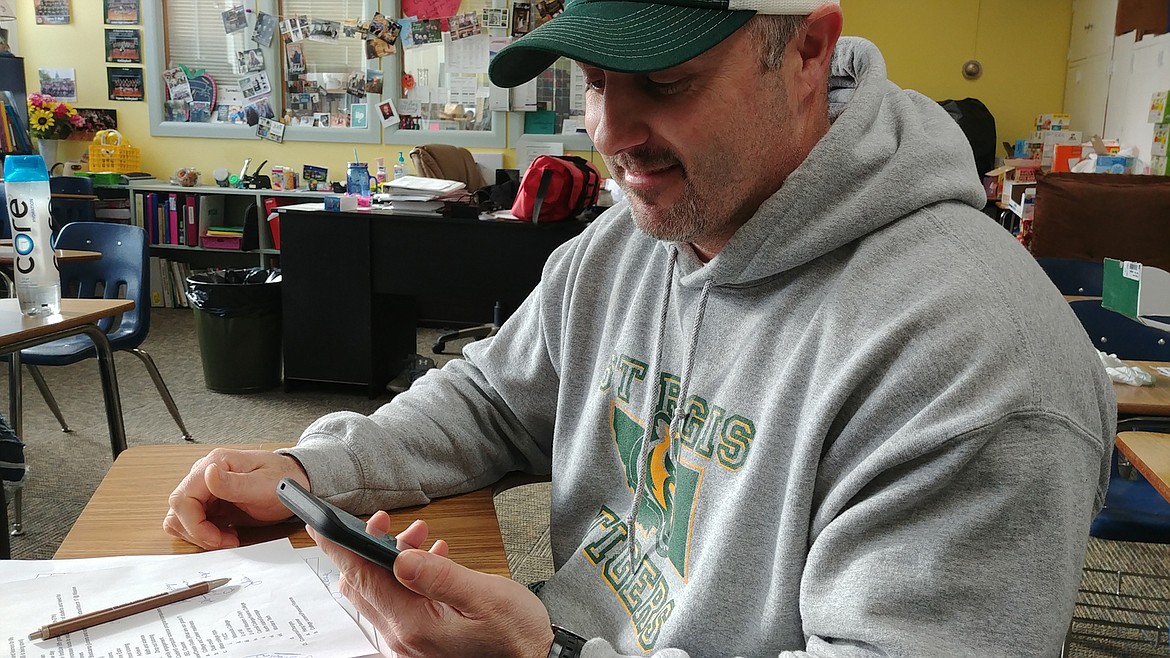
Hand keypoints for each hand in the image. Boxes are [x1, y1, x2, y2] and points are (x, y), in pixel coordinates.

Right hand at [163, 448, 309, 549]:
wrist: (295, 482)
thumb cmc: (284, 480)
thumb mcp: (265, 485)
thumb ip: (234, 483)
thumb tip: (208, 474)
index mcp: (215, 463)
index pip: (182, 499)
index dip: (193, 524)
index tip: (214, 539)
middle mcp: (205, 473)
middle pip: (178, 511)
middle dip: (198, 533)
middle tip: (226, 541)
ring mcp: (206, 488)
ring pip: (181, 519)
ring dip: (200, 535)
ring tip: (228, 537)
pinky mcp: (210, 502)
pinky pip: (194, 522)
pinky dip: (205, 534)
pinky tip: (226, 534)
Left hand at [312, 515, 554, 657]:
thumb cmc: (518, 637)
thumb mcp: (487, 598)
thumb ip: (441, 577)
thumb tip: (400, 557)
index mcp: (415, 626)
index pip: (364, 579)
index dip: (340, 548)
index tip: (321, 524)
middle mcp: (404, 638)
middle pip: (363, 587)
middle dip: (365, 548)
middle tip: (382, 520)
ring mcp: (411, 643)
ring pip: (379, 593)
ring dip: (389, 560)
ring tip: (419, 536)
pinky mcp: (421, 642)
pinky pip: (398, 604)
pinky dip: (405, 576)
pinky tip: (431, 559)